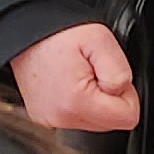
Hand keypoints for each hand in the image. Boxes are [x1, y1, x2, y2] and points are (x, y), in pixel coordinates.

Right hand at [11, 23, 138, 131]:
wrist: (26, 31)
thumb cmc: (58, 34)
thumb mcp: (100, 40)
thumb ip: (120, 72)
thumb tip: (122, 92)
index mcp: (76, 103)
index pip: (127, 118)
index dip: (126, 93)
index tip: (109, 75)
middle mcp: (60, 118)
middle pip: (111, 121)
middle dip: (110, 97)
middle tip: (94, 71)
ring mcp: (49, 119)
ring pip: (95, 121)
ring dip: (95, 99)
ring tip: (79, 74)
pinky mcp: (43, 117)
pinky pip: (76, 116)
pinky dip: (79, 101)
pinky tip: (69, 81)